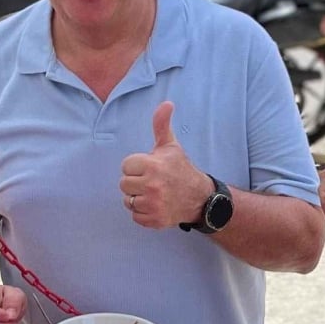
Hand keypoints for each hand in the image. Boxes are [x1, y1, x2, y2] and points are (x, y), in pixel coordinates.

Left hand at [119, 101, 211, 229]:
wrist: (200, 199)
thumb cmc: (181, 170)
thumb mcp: (171, 146)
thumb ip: (162, 125)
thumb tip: (166, 103)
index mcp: (153, 165)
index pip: (126, 166)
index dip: (136, 167)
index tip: (151, 169)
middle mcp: (153, 186)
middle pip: (124, 184)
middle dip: (136, 183)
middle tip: (152, 182)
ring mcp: (154, 204)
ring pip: (128, 201)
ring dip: (138, 198)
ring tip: (153, 194)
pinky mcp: (155, 220)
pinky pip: (135, 216)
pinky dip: (143, 213)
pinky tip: (155, 206)